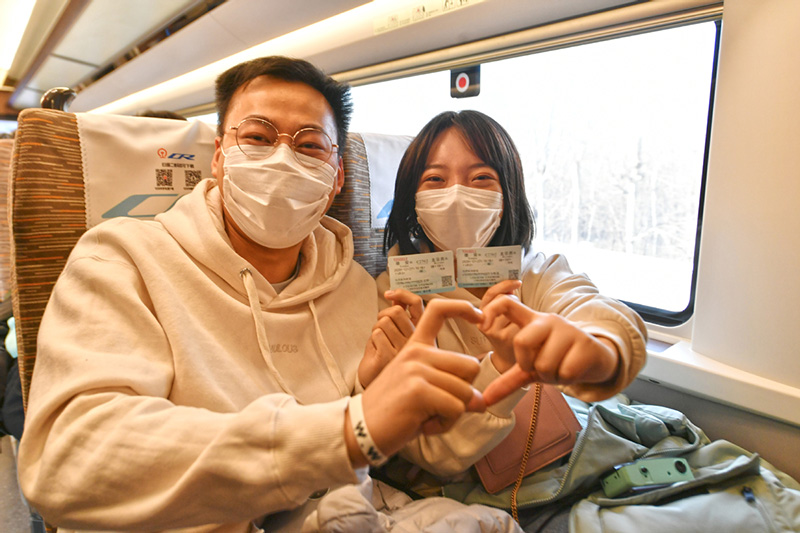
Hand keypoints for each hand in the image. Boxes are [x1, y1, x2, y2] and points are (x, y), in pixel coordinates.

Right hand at [352, 299, 486, 461]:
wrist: (361, 429)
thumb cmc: (394, 411)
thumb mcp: (421, 390)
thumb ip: (450, 387)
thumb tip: (482, 402)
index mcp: (415, 346)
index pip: (438, 311)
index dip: (463, 307)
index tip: (480, 316)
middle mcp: (417, 353)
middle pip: (470, 366)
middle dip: (464, 393)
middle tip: (440, 407)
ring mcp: (416, 369)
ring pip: (466, 392)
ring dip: (453, 414)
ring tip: (428, 417)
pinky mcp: (418, 390)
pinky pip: (456, 408)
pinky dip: (446, 424)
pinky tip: (425, 425)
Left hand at [358, 289, 423, 386]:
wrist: (376, 386)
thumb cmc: (385, 359)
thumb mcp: (395, 334)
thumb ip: (398, 316)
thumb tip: (394, 295)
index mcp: (422, 334)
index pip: (417, 305)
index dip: (403, 294)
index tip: (389, 293)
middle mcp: (417, 342)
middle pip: (395, 311)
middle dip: (382, 316)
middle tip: (380, 330)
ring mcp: (405, 350)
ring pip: (383, 322)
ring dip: (376, 331)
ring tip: (380, 345)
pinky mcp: (391, 357)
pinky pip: (376, 335)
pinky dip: (371, 342)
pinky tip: (376, 354)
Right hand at [479, 280, 521, 372]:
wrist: (511, 364)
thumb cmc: (509, 338)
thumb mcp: (502, 319)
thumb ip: (504, 302)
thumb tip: (513, 284)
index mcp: (481, 317)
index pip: (491, 294)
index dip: (503, 285)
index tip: (517, 282)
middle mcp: (484, 325)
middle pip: (504, 300)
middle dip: (514, 302)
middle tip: (519, 311)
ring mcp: (495, 332)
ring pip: (514, 312)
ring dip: (522, 317)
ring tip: (521, 330)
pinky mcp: (506, 339)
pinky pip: (521, 323)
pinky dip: (527, 327)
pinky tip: (526, 336)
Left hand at [479, 295, 618, 405]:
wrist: (594, 360)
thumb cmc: (557, 360)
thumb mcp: (531, 367)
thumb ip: (508, 380)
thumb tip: (485, 400)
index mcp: (531, 321)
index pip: (506, 304)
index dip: (489, 311)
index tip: (482, 326)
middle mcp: (547, 320)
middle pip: (521, 341)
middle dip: (527, 364)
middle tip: (538, 367)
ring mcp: (567, 329)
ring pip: (544, 363)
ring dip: (550, 376)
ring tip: (558, 368)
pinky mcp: (584, 342)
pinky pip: (565, 371)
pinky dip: (566, 378)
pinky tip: (572, 369)